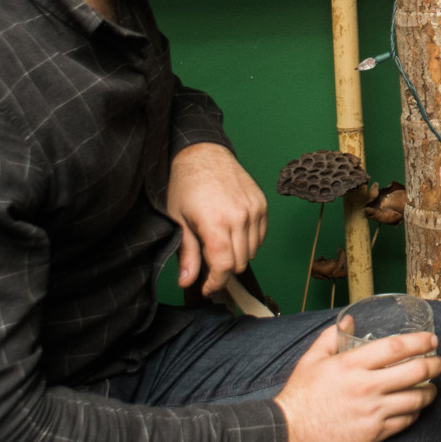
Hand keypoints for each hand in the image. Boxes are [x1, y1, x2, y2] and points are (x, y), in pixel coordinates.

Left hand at [169, 142, 267, 296]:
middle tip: (208, 266)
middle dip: (223, 271)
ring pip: (252, 252)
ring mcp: (254, 210)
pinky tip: (233, 234)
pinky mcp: (261, 204)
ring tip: (219, 245)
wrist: (203, 153)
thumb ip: (187, 254)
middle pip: (240, 263)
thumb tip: (187, 281)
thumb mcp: (179, 220)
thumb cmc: (186, 184)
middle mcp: (240, 217)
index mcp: (216, 222)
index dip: (216, 283)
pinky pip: (261, 236)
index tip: (207, 288)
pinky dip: (249, 242)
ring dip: (237, 256)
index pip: (224, 267)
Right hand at [275, 325, 440, 441]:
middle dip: (434, 365)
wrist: (289, 435)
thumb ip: (331, 336)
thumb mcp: (312, 359)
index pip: (396, 347)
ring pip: (416, 400)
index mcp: (352, 365)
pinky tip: (415, 407)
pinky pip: (406, 421)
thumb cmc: (300, 396)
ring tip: (431, 386)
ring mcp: (373, 412)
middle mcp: (366, 387)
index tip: (432, 340)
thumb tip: (351, 321)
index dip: (420, 342)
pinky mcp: (374, 433)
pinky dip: (415, 412)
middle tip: (438, 362)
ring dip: (429, 391)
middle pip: (415, 372)